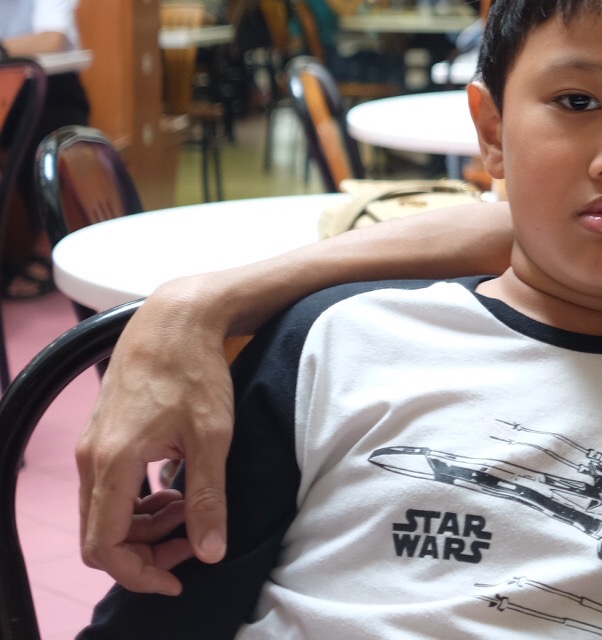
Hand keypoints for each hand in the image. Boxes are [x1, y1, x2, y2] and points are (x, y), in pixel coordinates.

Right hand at [77, 280, 236, 593]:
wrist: (175, 318)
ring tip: (189, 509)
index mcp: (113, 463)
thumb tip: (210, 551)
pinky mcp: (102, 437)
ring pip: (104, 513)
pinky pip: (108, 490)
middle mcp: (92, 459)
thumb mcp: (213, 437)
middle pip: (100, 536)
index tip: (177, 578)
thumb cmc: (195, 370)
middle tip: (191, 542)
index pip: (106, 546)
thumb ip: (208, 498)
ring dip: (143, 525)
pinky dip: (138, 502)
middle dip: (144, 551)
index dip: (139, 573)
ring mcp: (92, 447)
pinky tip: (174, 488)